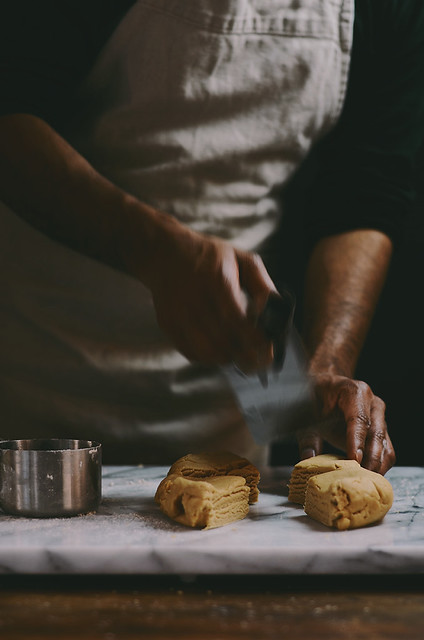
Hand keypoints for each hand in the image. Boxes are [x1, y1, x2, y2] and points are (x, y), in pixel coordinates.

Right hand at [143, 219, 276, 371]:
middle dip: (246, 356)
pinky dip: (208, 357)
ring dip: (228, 358)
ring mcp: (180, 316)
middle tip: (259, 359)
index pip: (239, 322)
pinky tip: (218, 348)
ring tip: (238, 353)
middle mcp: (196, 301)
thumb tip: (277, 310)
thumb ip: (263, 285)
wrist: (164, 254)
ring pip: (208, 353)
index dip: (255, 340)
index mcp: (218, 282)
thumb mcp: (242, 260)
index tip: (268, 347)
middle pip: (225, 342)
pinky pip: (192, 353)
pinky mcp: (169, 326)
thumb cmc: (210, 257)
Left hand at [296, 372, 395, 474]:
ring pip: (385, 446)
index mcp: (355, 392)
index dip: (357, 441)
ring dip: (376, 466)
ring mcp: (381, 418)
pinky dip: (379, 466)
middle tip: (359, 477)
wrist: (328, 390)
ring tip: (362, 481)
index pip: (359, 419)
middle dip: (369, 459)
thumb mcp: (308, 417)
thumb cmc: (318, 402)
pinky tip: (366, 477)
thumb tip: (308, 459)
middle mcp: (373, 404)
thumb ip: (308, 438)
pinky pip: (387, 451)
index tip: (354, 459)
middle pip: (376, 434)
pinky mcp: (383, 431)